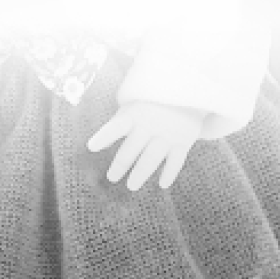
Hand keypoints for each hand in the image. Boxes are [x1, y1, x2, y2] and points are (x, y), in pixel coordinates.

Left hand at [86, 101, 205, 190]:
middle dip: (120, 165)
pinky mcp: (184, 141)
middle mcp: (151, 124)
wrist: (188, 92)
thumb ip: (117, 126)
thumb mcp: (133, 108)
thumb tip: (94, 147)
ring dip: (141, 174)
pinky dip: (170, 173)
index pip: (117, 126)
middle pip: (132, 148)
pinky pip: (177, 161)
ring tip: (131, 186)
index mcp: (135, 114)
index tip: (91, 147)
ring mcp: (168, 133)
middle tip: (111, 178)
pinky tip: (162, 185)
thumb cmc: (151, 105)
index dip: (104, 136)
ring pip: (152, 158)